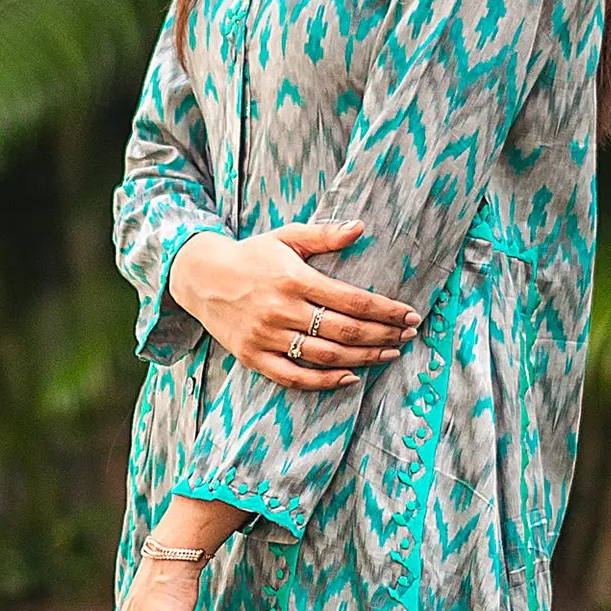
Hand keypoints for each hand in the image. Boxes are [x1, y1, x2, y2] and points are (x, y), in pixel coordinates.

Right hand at [169, 221, 417, 389]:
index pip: (352, 300)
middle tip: (408, 336)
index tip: (410, 315)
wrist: (200, 277)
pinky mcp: (254, 357)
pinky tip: (350, 377)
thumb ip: (324, 236)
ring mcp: (267, 337)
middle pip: (345, 331)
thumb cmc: (251, 256)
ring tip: (390, 354)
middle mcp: (282, 310)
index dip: (386, 310)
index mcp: (294, 279)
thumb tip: (360, 229)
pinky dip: (325, 381)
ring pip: (326, 357)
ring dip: (364, 358)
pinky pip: (294, 377)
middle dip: (383, 335)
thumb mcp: (286, 237)